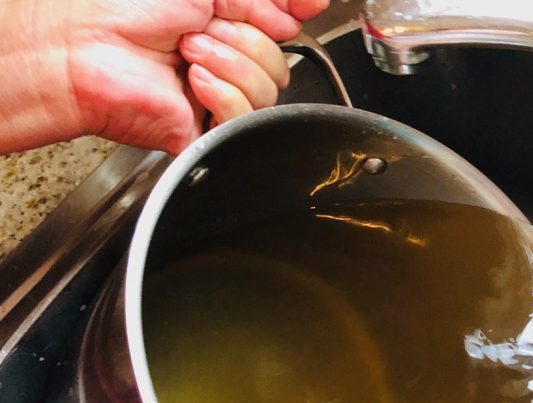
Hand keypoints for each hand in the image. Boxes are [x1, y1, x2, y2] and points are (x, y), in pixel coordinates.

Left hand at [0, 0, 327, 154]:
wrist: (88, 47)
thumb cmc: (127, 7)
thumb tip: (316, 2)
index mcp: (228, 28)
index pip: (284, 31)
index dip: (285, 19)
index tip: (283, 10)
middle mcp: (228, 66)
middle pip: (282, 65)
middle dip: (245, 41)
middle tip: (200, 32)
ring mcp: (221, 102)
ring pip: (270, 94)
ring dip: (229, 66)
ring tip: (189, 55)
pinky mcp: (212, 133)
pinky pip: (247, 119)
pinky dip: (223, 95)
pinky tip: (193, 83)